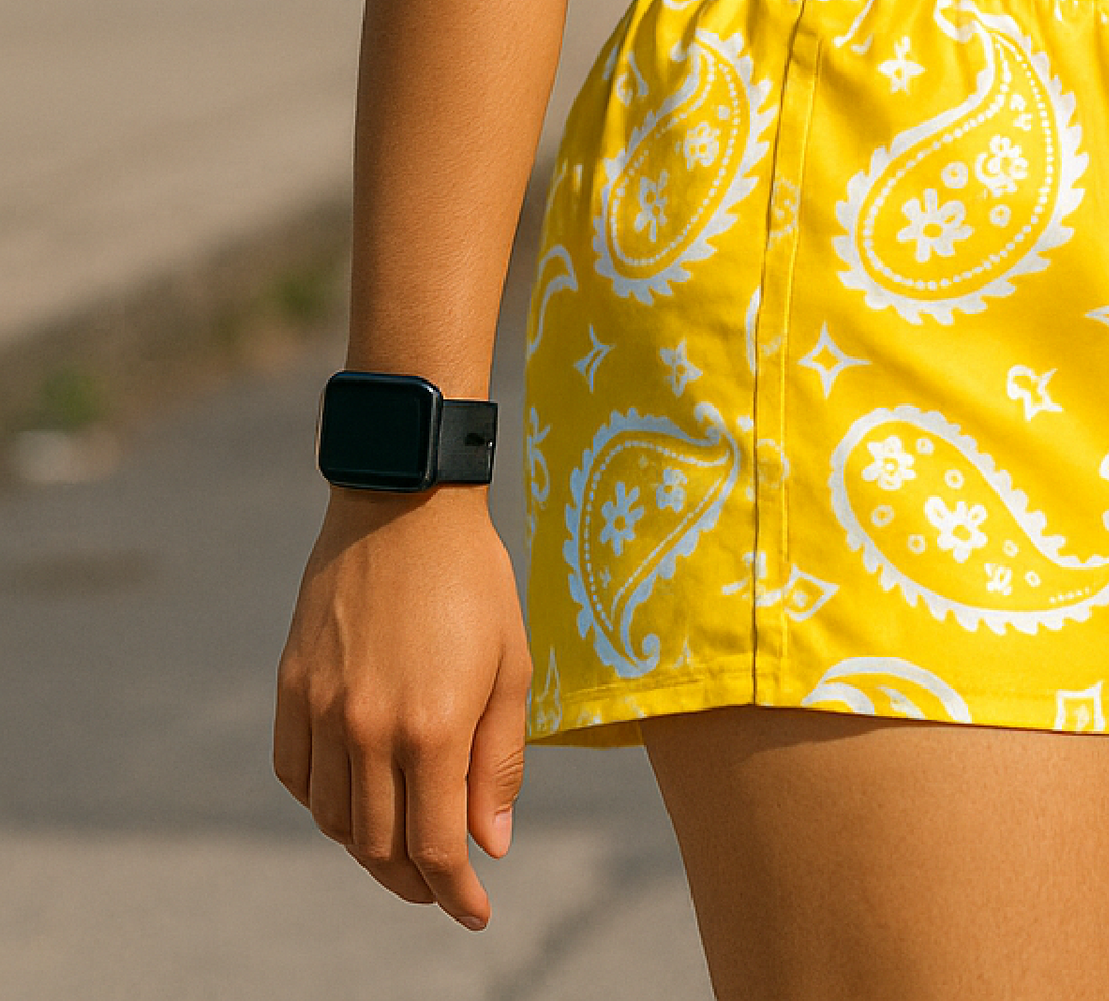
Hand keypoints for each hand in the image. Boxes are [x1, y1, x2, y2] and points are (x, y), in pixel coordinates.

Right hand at [274, 483, 530, 925]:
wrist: (405, 501)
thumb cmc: (473, 579)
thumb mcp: (511, 665)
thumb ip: (499, 761)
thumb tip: (489, 845)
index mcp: (434, 726)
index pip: (436, 846)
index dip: (456, 892)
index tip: (475, 912)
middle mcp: (370, 728)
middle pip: (381, 846)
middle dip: (415, 881)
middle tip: (441, 886)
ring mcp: (323, 709)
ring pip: (335, 820)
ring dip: (368, 848)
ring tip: (402, 845)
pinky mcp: (291, 687)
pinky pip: (296, 775)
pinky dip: (323, 803)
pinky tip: (352, 798)